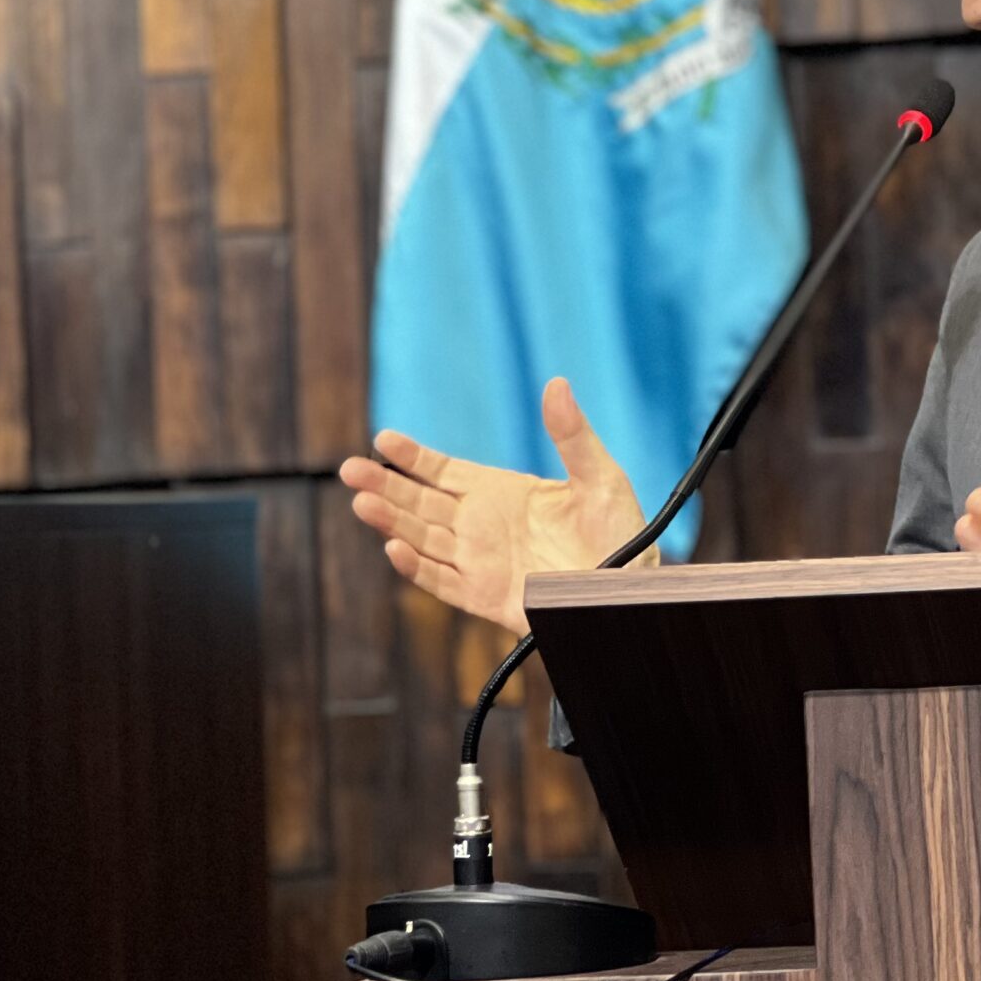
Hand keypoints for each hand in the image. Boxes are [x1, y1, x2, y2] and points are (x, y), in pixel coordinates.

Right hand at [339, 377, 649, 633]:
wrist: (630, 589)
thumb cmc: (621, 533)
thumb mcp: (599, 476)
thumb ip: (572, 435)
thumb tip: (557, 384)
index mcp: (499, 492)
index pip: (442, 471)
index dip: (412, 457)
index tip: (383, 440)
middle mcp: (480, 526)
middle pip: (419, 502)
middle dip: (384, 485)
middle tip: (349, 469)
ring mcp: (478, 561)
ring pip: (421, 538)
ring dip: (391, 520)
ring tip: (362, 501)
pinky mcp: (484, 596)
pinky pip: (442, 581)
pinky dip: (417, 568)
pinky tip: (396, 548)